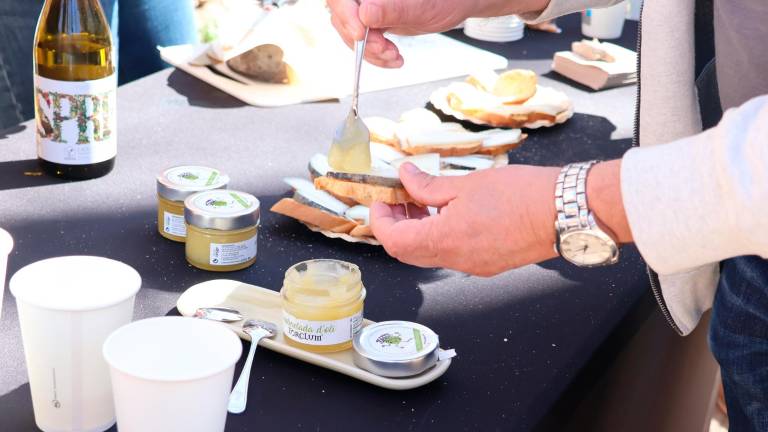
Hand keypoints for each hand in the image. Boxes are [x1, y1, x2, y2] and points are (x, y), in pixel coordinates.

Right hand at [327, 0, 471, 67]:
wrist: (453, 7)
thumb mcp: (420, 7)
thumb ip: (391, 9)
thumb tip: (365, 14)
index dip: (346, 14)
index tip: (361, 33)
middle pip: (342, 16)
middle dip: (362, 39)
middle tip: (385, 50)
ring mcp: (366, 7)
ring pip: (351, 32)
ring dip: (370, 52)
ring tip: (394, 56)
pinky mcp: (371, 22)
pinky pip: (362, 42)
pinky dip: (376, 55)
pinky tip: (393, 58)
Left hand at [371, 163, 560, 275]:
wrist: (565, 212)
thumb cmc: (523, 195)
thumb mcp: (467, 183)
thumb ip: (428, 185)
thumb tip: (406, 177)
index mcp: (445, 240)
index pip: (394, 241)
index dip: (380, 221)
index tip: (381, 200)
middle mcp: (456, 260)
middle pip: (407, 252)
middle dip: (395, 225)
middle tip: (397, 199)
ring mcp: (472, 266)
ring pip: (428, 255)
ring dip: (417, 230)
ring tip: (421, 201)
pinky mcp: (487, 264)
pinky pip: (450, 255)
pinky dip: (438, 235)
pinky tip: (446, 212)